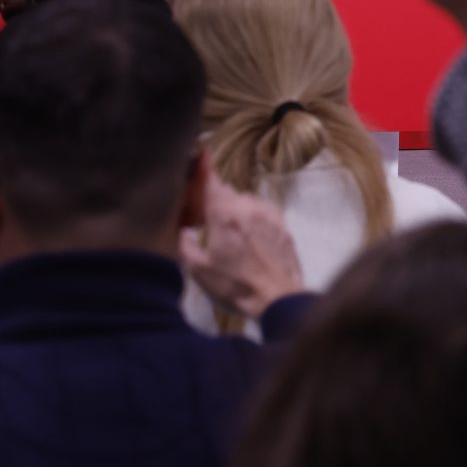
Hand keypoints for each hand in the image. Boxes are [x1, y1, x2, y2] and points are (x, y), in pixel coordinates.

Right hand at [180, 168, 304, 319]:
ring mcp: (268, 215)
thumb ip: (184, 245)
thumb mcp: (199, 270)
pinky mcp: (283, 226)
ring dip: (237, 209)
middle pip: (228, 191)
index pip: (211, 181)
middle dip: (217, 199)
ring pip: (247, 200)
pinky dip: (254, 216)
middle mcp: (247, 208)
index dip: (203, 172)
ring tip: (232, 230)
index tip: (197, 167)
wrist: (278, 299)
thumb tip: (182, 231)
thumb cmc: (236, 286)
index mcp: (224, 215)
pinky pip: (264, 211)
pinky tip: (251, 234)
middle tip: (208, 217)